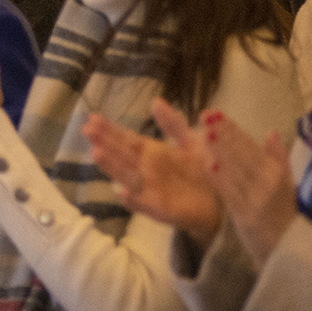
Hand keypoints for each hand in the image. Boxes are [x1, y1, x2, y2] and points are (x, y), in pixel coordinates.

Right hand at [84, 99, 224, 248]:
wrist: (224, 203)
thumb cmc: (206, 172)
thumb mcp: (191, 142)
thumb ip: (173, 124)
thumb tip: (155, 101)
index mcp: (152, 153)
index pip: (126, 139)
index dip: (110, 130)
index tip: (93, 118)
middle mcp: (146, 170)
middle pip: (121, 155)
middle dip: (104, 142)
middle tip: (87, 130)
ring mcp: (151, 190)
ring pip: (127, 177)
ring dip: (112, 167)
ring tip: (96, 153)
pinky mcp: (162, 210)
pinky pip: (145, 205)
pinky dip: (134, 201)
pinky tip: (122, 193)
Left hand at [203, 112, 295, 266]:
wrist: (287, 250)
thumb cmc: (282, 214)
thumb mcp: (286, 185)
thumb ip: (278, 158)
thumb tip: (271, 132)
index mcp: (277, 173)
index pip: (251, 147)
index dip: (233, 130)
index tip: (216, 113)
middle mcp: (268, 184)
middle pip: (243, 155)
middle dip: (225, 134)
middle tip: (207, 115)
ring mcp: (257, 200)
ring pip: (236, 171)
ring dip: (221, 151)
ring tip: (206, 133)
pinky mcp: (247, 216)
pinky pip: (232, 195)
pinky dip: (222, 180)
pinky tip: (209, 165)